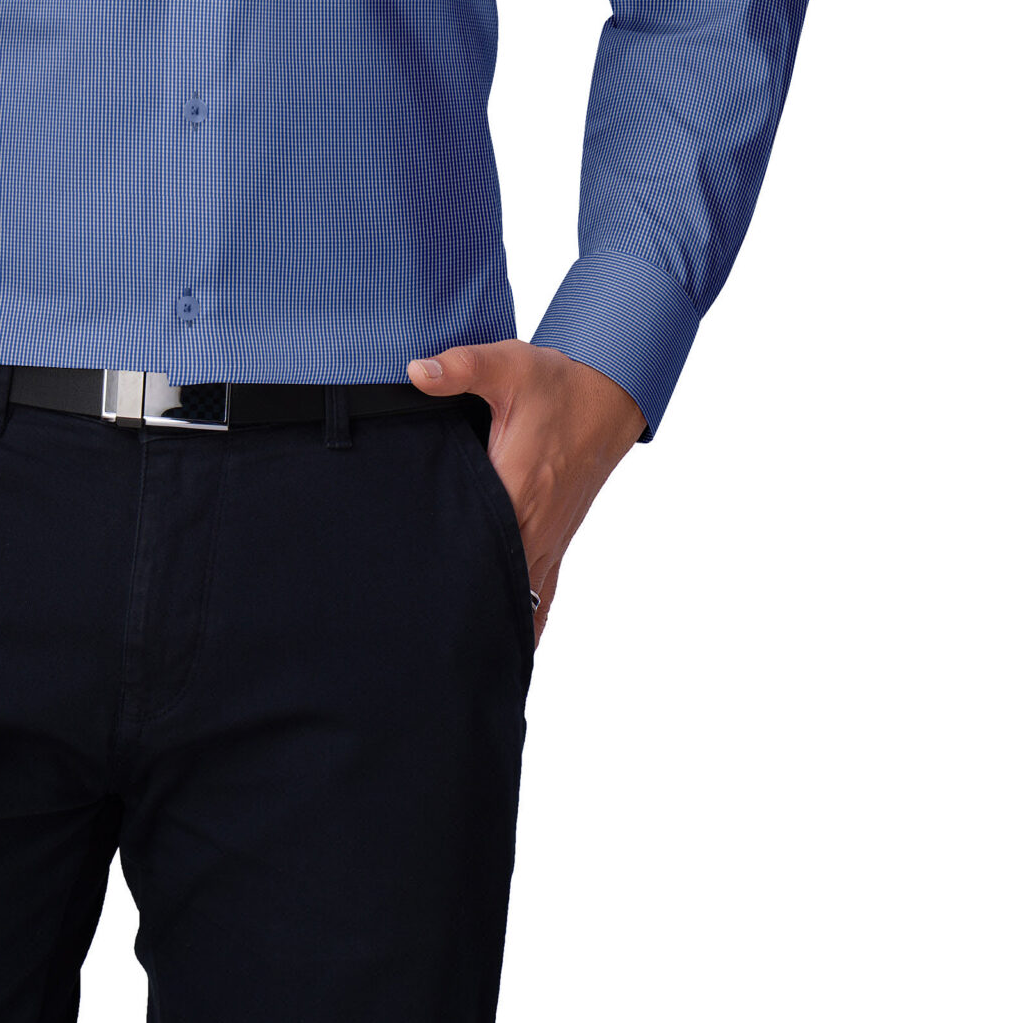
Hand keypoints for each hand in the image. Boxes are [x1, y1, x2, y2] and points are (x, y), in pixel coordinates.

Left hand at [405, 342, 646, 645]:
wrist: (607, 395)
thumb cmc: (557, 384)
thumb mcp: (508, 365)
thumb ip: (460, 369)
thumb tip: (415, 372)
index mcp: (518, 488)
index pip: (477, 545)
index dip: (446, 572)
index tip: (415, 599)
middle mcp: (535, 525)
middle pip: (495, 584)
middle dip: (462, 609)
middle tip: (419, 639)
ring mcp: (549, 538)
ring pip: (521, 599)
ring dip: (492, 620)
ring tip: (455, 657)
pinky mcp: (557, 541)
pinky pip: (543, 596)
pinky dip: (526, 622)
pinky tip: (507, 650)